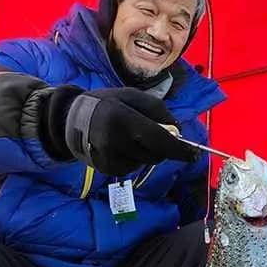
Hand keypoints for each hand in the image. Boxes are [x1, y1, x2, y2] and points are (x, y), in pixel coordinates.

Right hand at [40, 86, 199, 174]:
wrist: (72, 120)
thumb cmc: (107, 104)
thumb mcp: (132, 96)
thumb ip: (158, 110)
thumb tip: (178, 130)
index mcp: (123, 119)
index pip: (160, 140)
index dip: (180, 150)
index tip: (195, 154)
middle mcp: (115, 141)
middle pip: (156, 154)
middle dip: (163, 147)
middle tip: (153, 133)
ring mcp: (110, 158)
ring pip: (146, 161)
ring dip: (147, 151)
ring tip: (129, 136)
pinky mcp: (107, 169)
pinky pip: (133, 167)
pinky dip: (134, 158)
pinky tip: (121, 146)